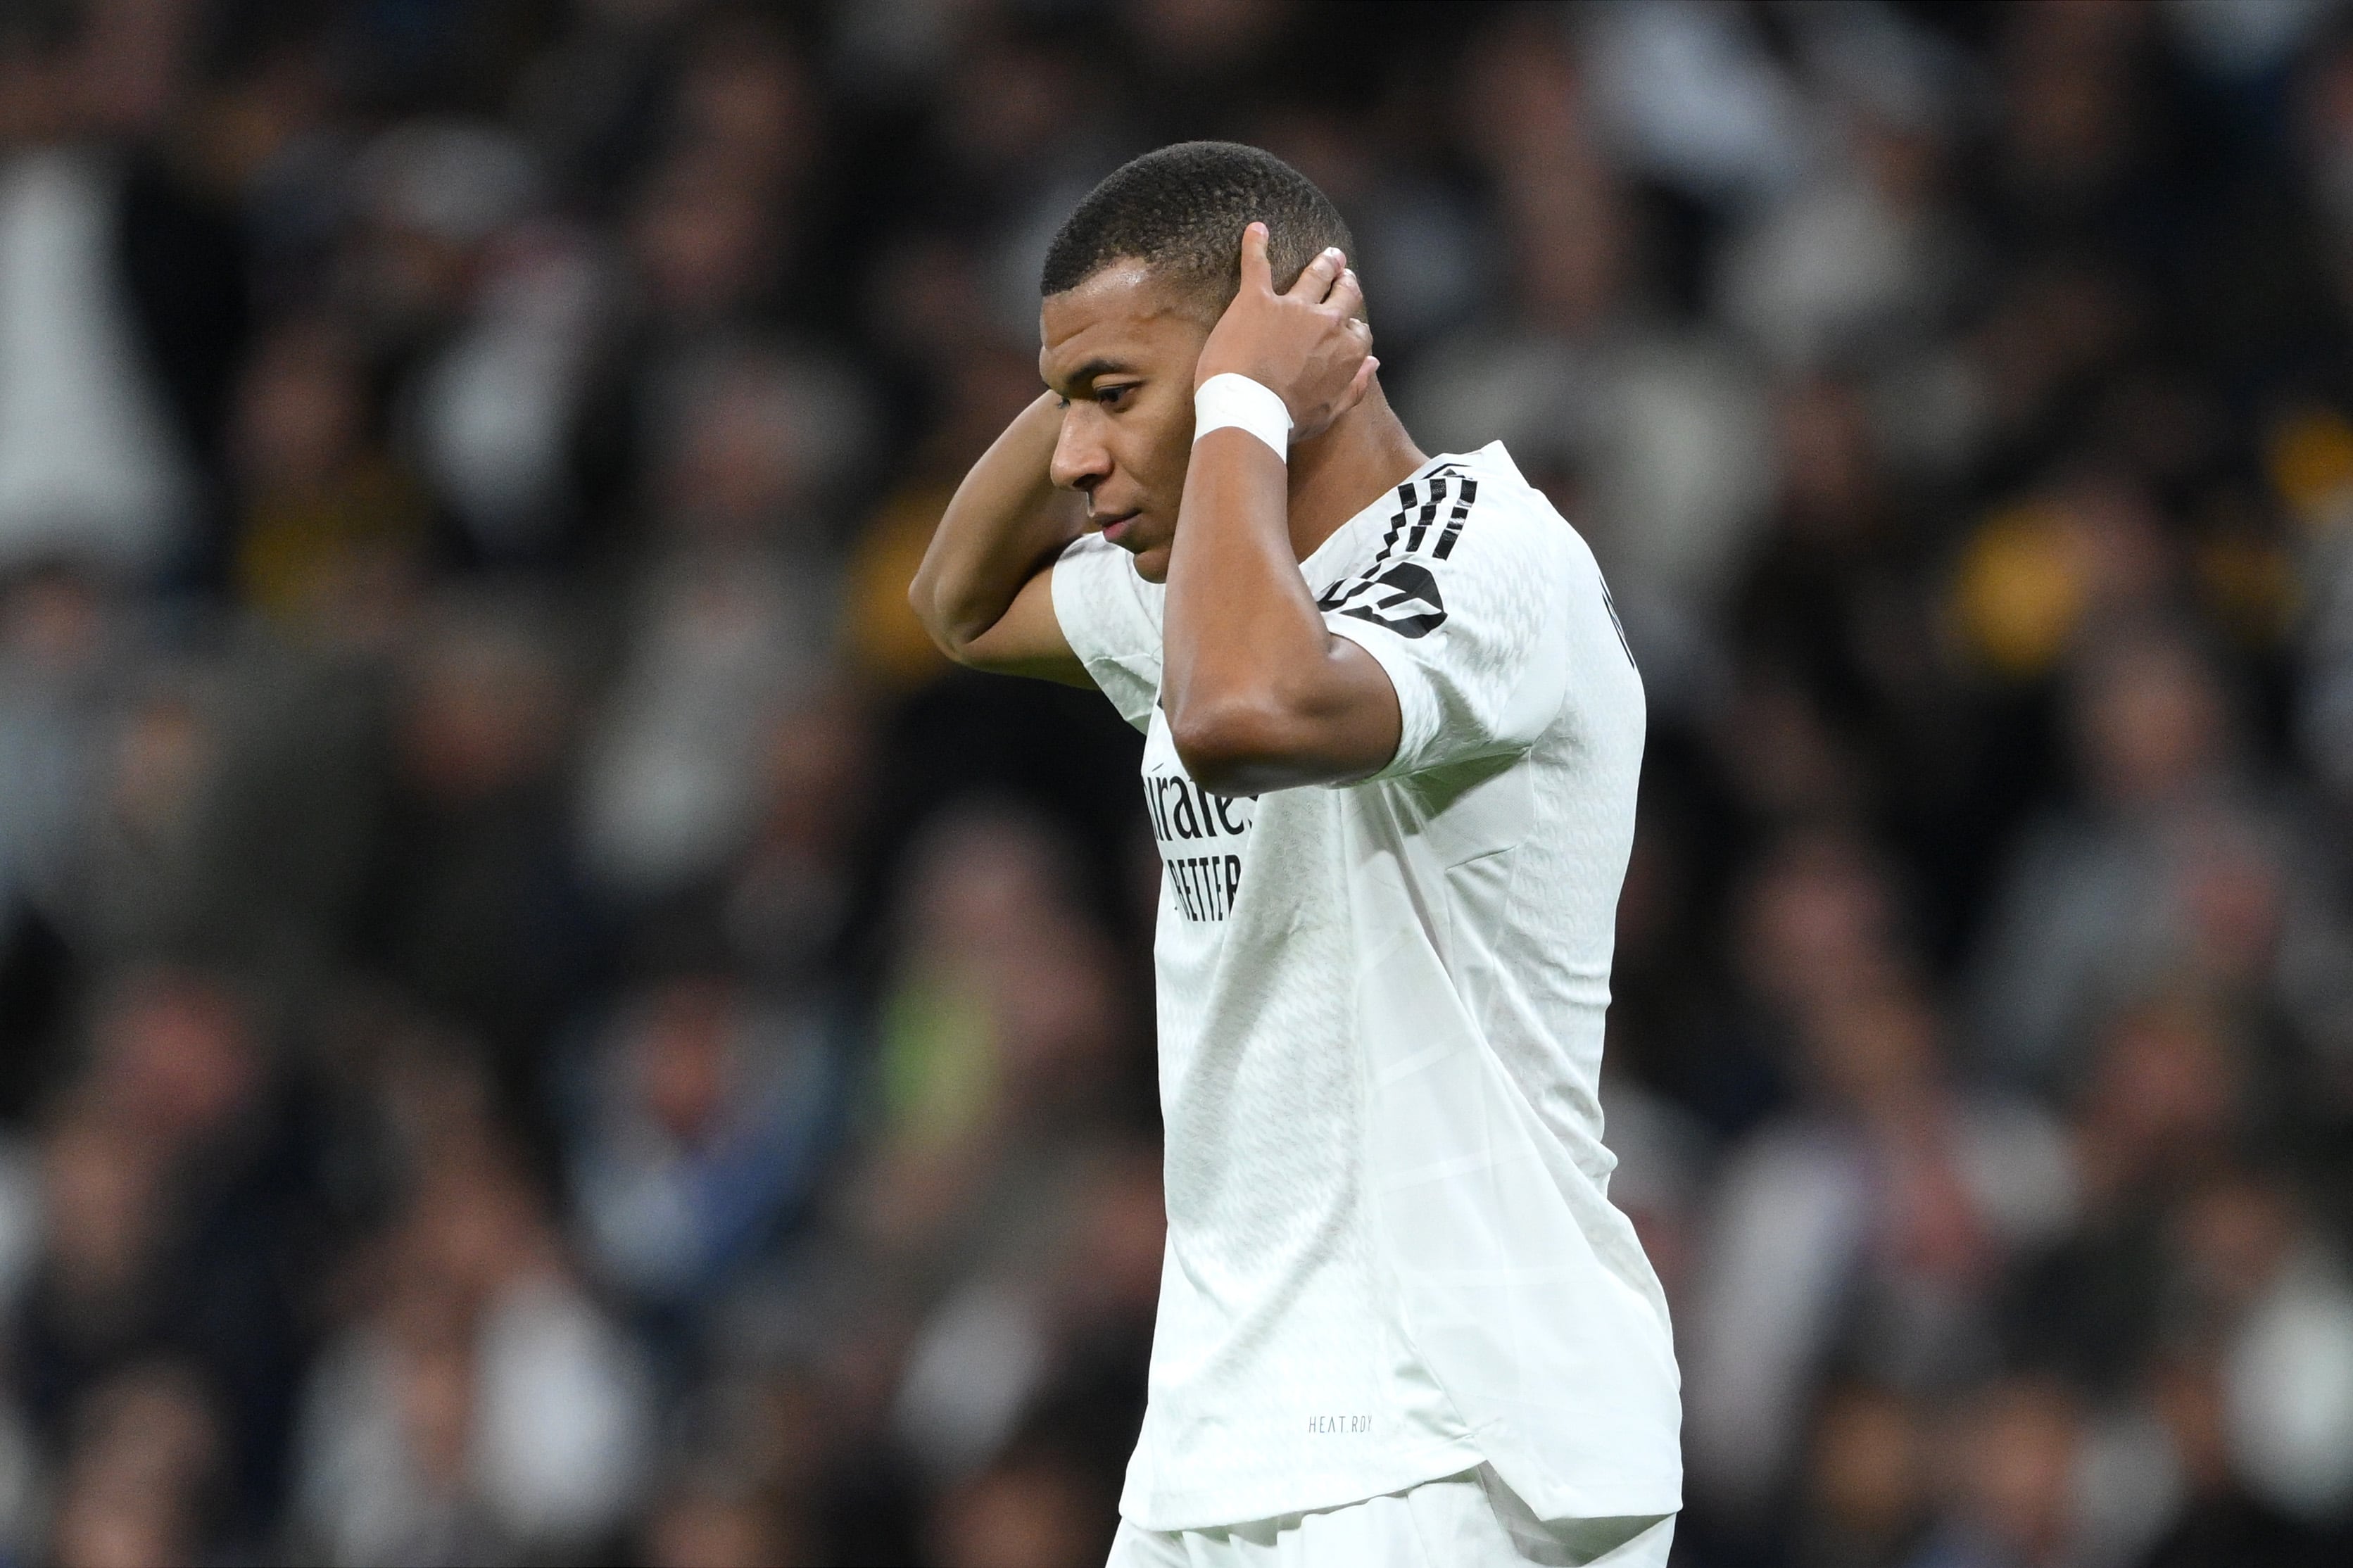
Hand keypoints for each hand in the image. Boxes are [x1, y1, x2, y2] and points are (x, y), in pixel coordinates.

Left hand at [1194, 223, 1376, 443]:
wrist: (1248, 412)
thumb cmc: (1287, 420)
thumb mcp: (1329, 412)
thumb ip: (1354, 387)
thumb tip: (1372, 364)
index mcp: (1346, 351)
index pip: (1359, 331)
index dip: (1353, 326)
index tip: (1347, 324)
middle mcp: (1326, 323)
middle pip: (1344, 294)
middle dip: (1346, 282)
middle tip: (1343, 273)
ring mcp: (1292, 307)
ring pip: (1314, 275)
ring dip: (1323, 263)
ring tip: (1328, 255)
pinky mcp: (1256, 300)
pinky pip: (1257, 263)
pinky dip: (1256, 244)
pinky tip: (1256, 229)